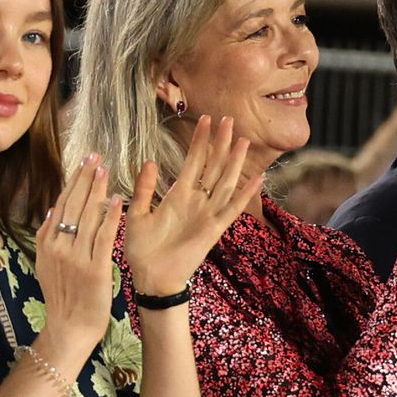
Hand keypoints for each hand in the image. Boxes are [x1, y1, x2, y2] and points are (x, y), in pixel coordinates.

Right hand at [36, 154, 121, 352]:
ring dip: (97, 190)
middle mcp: (59, 247)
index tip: (83, 163)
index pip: (61, 204)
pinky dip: (110, 217)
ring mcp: (76, 258)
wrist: (69, 328)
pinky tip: (117, 200)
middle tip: (94, 156)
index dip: (73, 182)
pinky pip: (104, 237)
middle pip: (73, 204)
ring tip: (104, 169)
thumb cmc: (62, 296)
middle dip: (85, 178)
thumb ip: (49, 239)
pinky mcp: (95, 269)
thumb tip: (53, 211)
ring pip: (87, 216)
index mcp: (47, 244)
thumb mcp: (46, 265)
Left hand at [125, 115, 261, 294]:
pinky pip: (233, 209)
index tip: (206, 119)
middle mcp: (196, 200)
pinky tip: (258, 179)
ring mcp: (207, 214)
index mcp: (178, 194)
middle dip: (221, 143)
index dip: (200, 140)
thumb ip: (145, 188)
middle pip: (213, 166)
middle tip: (229, 120)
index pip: (193, 160)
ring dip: (235, 162)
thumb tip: (150, 160)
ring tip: (243, 140)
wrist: (150, 278)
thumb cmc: (142, 248)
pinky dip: (246, 194)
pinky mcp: (214, 229)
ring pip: (225, 182)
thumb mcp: (137, 213)